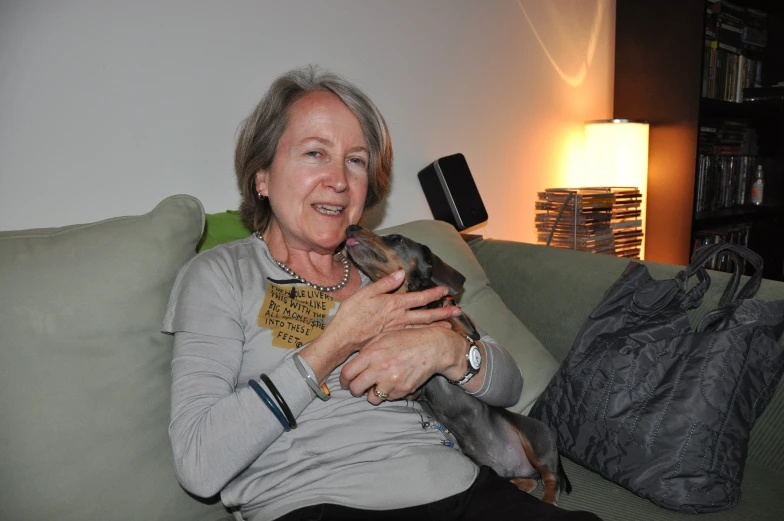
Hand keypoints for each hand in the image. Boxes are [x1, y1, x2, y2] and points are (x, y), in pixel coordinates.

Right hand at [325, 270, 459, 359]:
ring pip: (422, 327)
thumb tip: (400, 274)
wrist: (343, 338)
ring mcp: (397, 330)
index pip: (419, 298)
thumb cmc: (352, 313)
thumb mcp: (366, 292)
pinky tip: (430, 336)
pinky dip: (424, 335)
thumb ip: (385, 284)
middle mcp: (400, 318)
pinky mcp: (392, 339)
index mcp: (394, 304)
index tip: (446, 290)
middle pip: (426, 314)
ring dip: (437, 325)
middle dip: (443, 312)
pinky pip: (413, 336)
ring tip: (450, 325)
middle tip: (457, 310)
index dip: (434, 293)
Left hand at [339, 326, 467, 403]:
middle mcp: (379, 369)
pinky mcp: (402, 390)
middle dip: (355, 390)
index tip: (346, 382)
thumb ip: (367, 349)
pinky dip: (390, 393)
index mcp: (372, 353)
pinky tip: (395, 382)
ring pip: (372, 398)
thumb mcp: (384, 336)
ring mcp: (391, 381)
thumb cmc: (408, 339)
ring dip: (373, 394)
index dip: (344, 380)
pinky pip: (389, 398)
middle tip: (359, 387)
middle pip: (356, 389)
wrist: (433, 347)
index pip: (348, 373)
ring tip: (379, 386)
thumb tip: (354, 362)